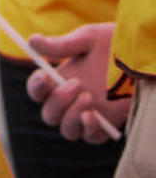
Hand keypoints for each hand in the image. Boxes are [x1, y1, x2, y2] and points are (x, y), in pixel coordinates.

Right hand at [25, 24, 132, 143]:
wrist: (144, 57)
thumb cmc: (115, 45)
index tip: (45, 75)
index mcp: (60, 80)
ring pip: (66, 129)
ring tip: (88, 97)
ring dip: (71, 115)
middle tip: (76, 84)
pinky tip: (92, 116)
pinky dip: (87, 129)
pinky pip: (90, 137)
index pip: (37, 91)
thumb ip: (61, 44)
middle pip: (49, 114)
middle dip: (58, 100)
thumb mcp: (88, 40)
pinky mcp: (106, 126)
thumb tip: (32, 40)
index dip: (36, 86)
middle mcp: (71, 101)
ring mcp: (87, 114)